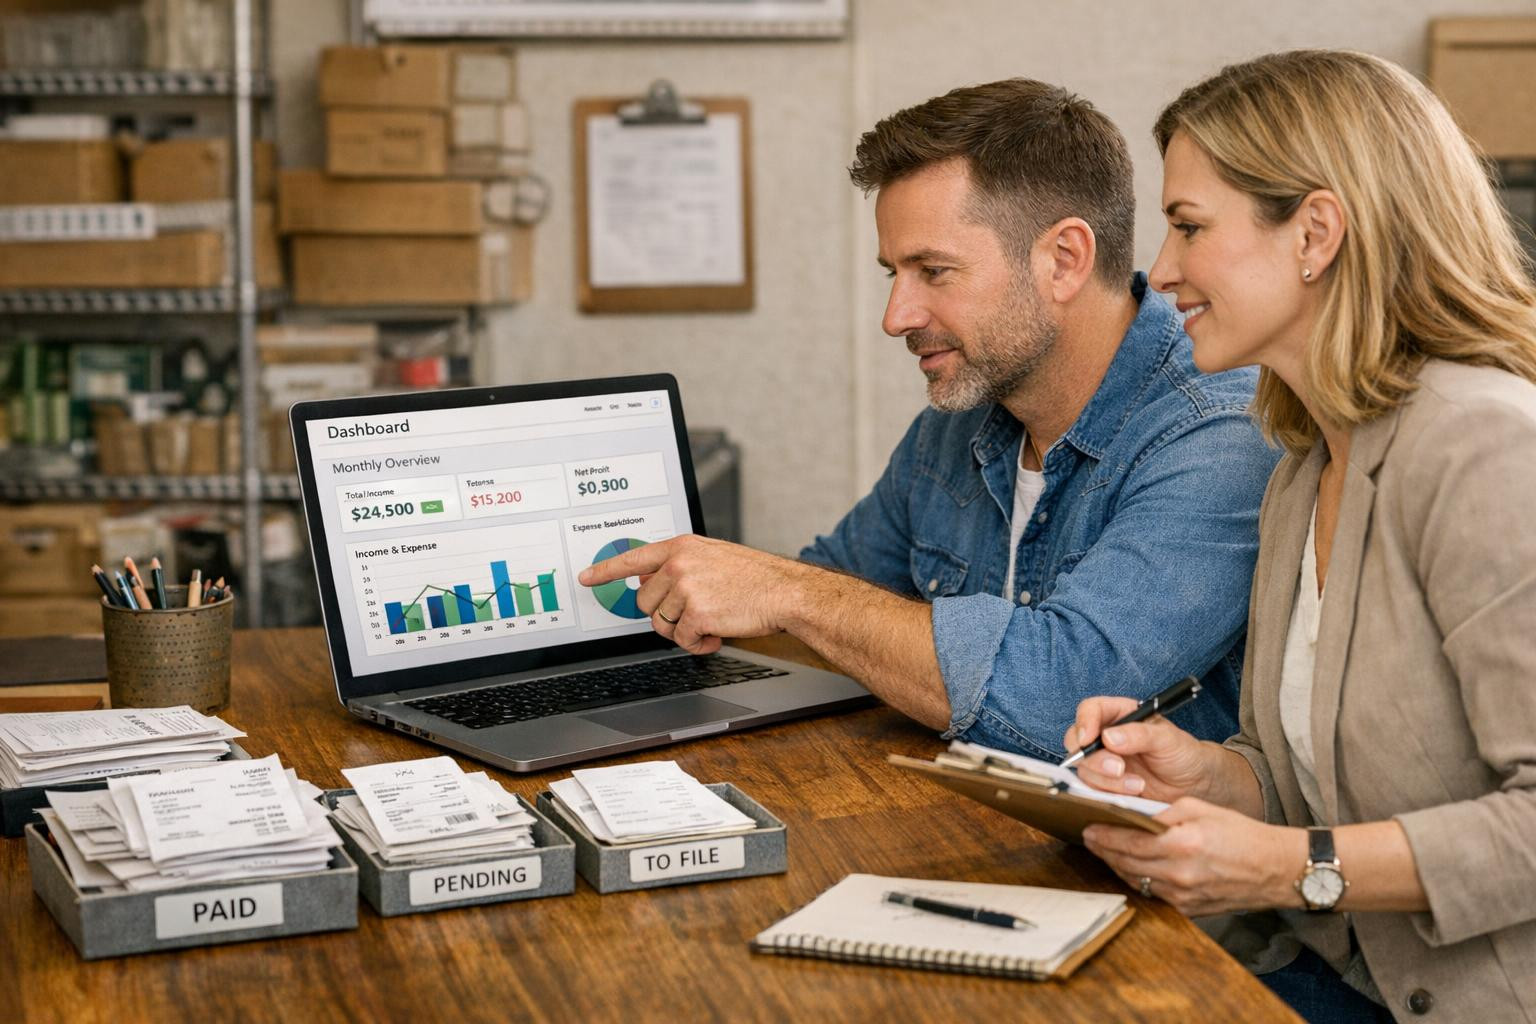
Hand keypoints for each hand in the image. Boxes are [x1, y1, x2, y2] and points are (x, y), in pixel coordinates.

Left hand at [577, 535, 802, 653]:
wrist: (784, 591)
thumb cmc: (754, 577)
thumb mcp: (713, 556)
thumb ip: (680, 564)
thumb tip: (651, 580)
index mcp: (681, 547)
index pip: (632, 558)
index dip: (605, 570)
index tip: (585, 577)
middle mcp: (679, 565)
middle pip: (644, 603)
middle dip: (665, 615)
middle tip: (692, 615)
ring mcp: (686, 588)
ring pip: (661, 624)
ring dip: (683, 631)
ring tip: (710, 623)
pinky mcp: (696, 614)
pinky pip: (681, 640)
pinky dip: (698, 644)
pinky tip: (717, 635)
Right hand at [1063, 696, 1212, 802]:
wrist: (1194, 786)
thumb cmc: (1183, 754)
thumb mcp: (1167, 739)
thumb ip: (1140, 734)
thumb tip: (1109, 737)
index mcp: (1119, 715)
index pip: (1090, 710)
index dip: (1083, 723)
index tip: (1088, 739)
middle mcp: (1105, 736)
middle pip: (1076, 741)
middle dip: (1093, 758)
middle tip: (1118, 769)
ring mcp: (1103, 762)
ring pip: (1083, 769)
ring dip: (1106, 780)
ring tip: (1137, 785)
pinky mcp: (1105, 785)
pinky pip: (1091, 789)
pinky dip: (1108, 794)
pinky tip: (1132, 793)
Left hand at [1082, 799, 1305, 915]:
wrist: (1277, 869)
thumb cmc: (1242, 834)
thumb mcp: (1201, 808)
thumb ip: (1163, 812)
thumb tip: (1131, 813)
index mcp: (1182, 844)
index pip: (1129, 842)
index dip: (1104, 836)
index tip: (1088, 827)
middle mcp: (1180, 874)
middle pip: (1126, 864)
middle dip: (1104, 850)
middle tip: (1089, 838)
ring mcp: (1184, 896)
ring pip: (1137, 881)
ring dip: (1118, 866)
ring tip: (1105, 851)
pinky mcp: (1189, 909)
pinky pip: (1154, 894)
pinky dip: (1140, 879)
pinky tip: (1133, 867)